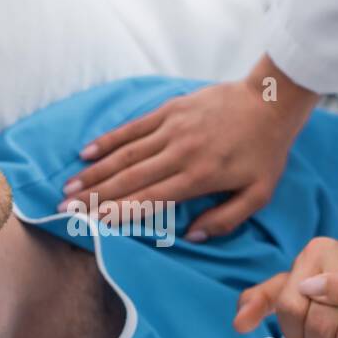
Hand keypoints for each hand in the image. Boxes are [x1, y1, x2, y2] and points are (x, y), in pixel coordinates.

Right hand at [61, 55, 319, 239]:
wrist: (271, 101)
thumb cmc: (265, 153)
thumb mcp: (258, 195)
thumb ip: (226, 220)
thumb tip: (191, 236)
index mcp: (198, 177)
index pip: (150, 199)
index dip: (119, 211)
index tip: (94, 222)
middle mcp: (179, 153)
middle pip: (129, 179)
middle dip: (96, 195)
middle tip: (67, 208)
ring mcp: (172, 129)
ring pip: (125, 154)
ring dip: (95, 172)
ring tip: (70, 186)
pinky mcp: (169, 110)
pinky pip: (133, 128)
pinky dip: (108, 140)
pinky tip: (87, 153)